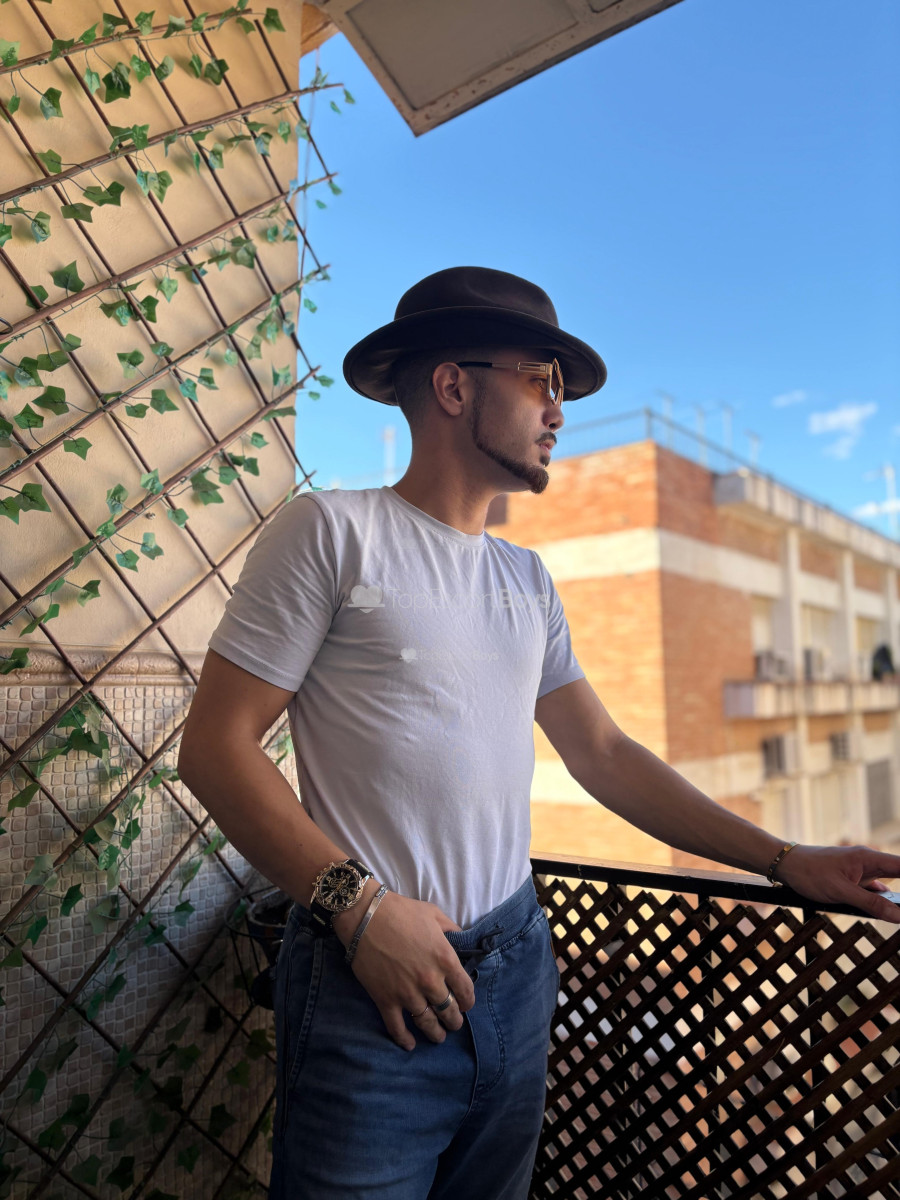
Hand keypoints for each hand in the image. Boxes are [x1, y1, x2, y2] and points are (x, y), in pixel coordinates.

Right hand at [333, 884, 475, 1050]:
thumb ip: (452, 930)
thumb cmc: (402, 912)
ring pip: (427, 1023)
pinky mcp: (386, 1000)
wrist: (366, 917)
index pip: (465, 990)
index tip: (467, 1004)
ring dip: (436, 1033)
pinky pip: (397, 1027)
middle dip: (454, 1020)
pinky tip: (410, 1045)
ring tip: (439, 1037)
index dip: (468, 1001)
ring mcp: (407, 993)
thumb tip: (462, 941)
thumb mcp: (434, 914)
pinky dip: (404, 1039)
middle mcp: (430, 981)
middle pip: (449, 1011)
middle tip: (454, 1023)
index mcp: (445, 960)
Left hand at [775, 844, 899, 923]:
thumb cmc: (809, 872)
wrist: (785, 864)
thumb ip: (870, 904)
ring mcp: (862, 872)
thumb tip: (898, 915)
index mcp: (869, 858)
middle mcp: (869, 862)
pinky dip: (882, 901)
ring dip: (894, 899)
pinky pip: (875, 892)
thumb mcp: (841, 891)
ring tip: (895, 912)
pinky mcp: (854, 880)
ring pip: (888, 887)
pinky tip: (888, 912)